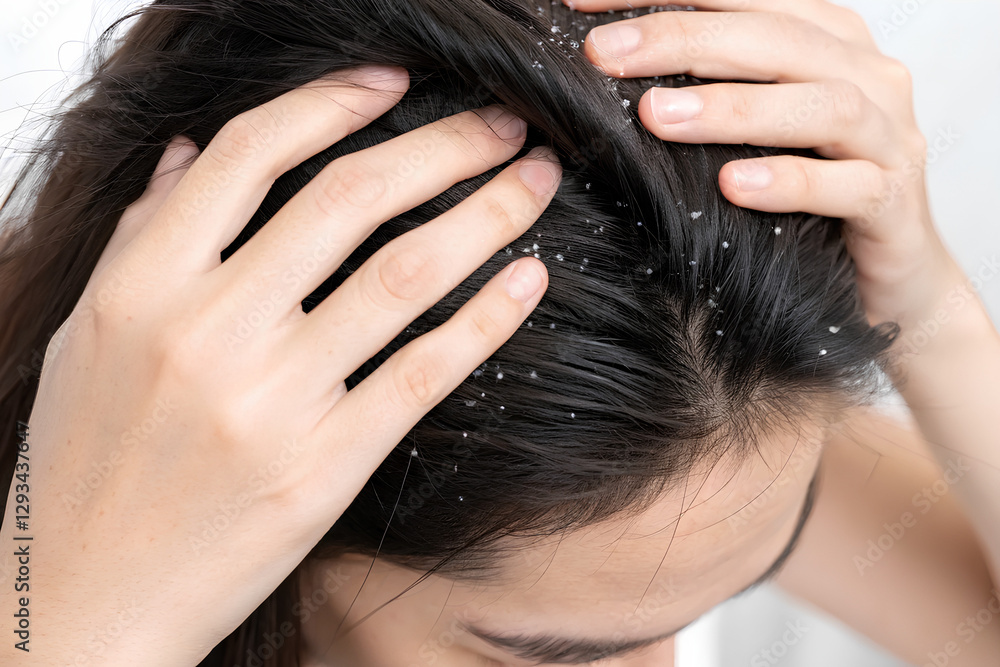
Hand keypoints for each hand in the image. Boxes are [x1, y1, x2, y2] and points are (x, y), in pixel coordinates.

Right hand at [0, 66, 560, 664]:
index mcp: (141, 286)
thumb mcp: (89, 335)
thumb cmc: (84, 467)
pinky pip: (425, 372)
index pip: (252, 154)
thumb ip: (144, 236)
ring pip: (404, 273)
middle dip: (444, 144)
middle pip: (350, 198)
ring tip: (534, 179)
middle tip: (501, 119)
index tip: (393, 79)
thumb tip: (194, 154)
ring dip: (487, 213)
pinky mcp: (326, 467)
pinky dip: (486, 318)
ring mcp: (272, 401)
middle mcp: (208, 330)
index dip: (333, 100)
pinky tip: (527, 280)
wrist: (90, 601)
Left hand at [572, 0, 988, 340]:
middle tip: (606, 54)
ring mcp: (887, 135)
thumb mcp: (753, 129)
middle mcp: (864, 73)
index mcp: (825, 39)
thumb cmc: (809, 191)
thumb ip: (705, 90)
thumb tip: (605, 69)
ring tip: (657, 117)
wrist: (892, 269)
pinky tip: (733, 187)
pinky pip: (847, 186)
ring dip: (733, 107)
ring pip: (820, 103)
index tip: (581, 6)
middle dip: (684, 39)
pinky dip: (789, 181)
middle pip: (775, 37)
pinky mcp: (893, 199)